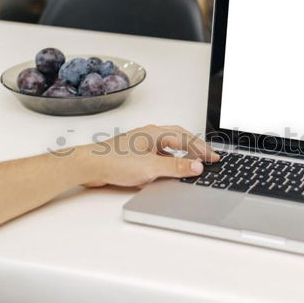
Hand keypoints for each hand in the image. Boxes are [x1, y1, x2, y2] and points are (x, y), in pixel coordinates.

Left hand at [81, 125, 219, 186]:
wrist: (89, 166)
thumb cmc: (113, 161)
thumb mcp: (151, 167)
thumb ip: (175, 167)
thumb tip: (196, 166)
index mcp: (155, 133)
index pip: (186, 138)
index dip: (202, 149)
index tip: (214, 157)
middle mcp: (149, 136)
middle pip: (179, 138)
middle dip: (195, 148)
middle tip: (209, 157)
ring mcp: (142, 145)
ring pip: (169, 146)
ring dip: (183, 153)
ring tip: (194, 162)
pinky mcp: (135, 155)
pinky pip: (159, 155)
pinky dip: (170, 160)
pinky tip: (171, 169)